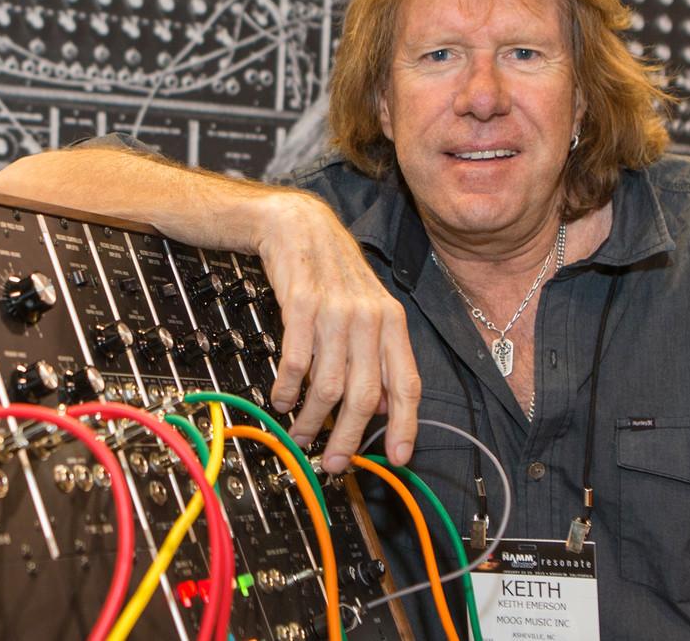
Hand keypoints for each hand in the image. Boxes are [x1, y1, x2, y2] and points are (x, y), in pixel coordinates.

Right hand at [256, 191, 420, 472]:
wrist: (300, 226)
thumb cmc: (335, 273)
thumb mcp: (369, 311)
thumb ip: (378, 356)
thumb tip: (380, 407)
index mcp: (392, 322)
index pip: (407, 383)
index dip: (405, 424)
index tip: (398, 456)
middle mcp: (369, 318)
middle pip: (365, 395)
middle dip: (349, 438)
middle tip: (334, 463)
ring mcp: (336, 312)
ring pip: (329, 386)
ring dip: (313, 419)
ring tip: (302, 434)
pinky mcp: (301, 306)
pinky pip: (296, 362)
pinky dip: (288, 390)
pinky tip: (282, 400)